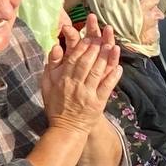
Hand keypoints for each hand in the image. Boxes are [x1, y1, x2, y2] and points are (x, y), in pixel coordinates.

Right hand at [40, 17, 121, 132]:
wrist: (66, 129)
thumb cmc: (56, 105)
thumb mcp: (46, 85)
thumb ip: (51, 65)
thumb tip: (55, 47)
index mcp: (63, 79)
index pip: (74, 59)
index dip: (82, 47)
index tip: (89, 36)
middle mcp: (76, 85)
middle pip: (87, 63)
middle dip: (96, 48)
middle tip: (103, 36)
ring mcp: (88, 94)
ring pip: (98, 72)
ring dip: (106, 58)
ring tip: (112, 46)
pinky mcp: (98, 103)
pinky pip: (107, 87)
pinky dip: (113, 77)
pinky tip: (118, 67)